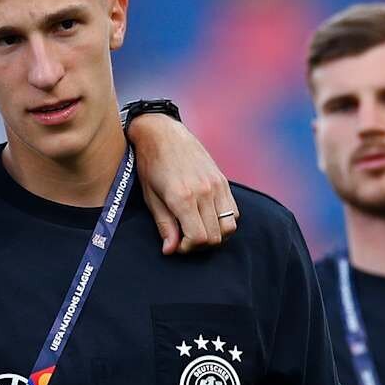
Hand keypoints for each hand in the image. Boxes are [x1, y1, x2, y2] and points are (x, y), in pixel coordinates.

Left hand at [127, 113, 238, 254]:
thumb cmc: (151, 165)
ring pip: (229, 227)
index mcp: (182, 197)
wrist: (162, 133)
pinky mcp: (223, 181)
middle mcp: (204, 192)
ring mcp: (217, 185)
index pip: (198, 238)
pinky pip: (234, 212)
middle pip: (215, 236)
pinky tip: (207, 218)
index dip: (188, 248)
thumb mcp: (150, 197)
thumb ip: (164, 225)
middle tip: (185, 240)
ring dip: (215, 235)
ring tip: (197, 230)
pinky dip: (224, 221)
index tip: (177, 245)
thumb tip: (170, 250)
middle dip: (200, 245)